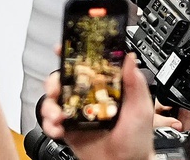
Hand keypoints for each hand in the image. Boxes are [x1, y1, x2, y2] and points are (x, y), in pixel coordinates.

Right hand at [40, 53, 155, 159]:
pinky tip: (57, 127)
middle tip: (56, 89)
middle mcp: (87, 98)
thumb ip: (134, 83)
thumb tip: (130, 58)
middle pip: (62, 80)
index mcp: (103, 89)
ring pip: (53, 100)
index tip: (63, 49)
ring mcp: (76, 113)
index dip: (72, 56)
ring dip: (49, 105)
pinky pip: (51, 122)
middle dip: (54, 81)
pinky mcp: (68, 129)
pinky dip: (49, 124)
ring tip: (57, 115)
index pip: (85, 66)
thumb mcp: (140, 109)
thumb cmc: (137, 140)